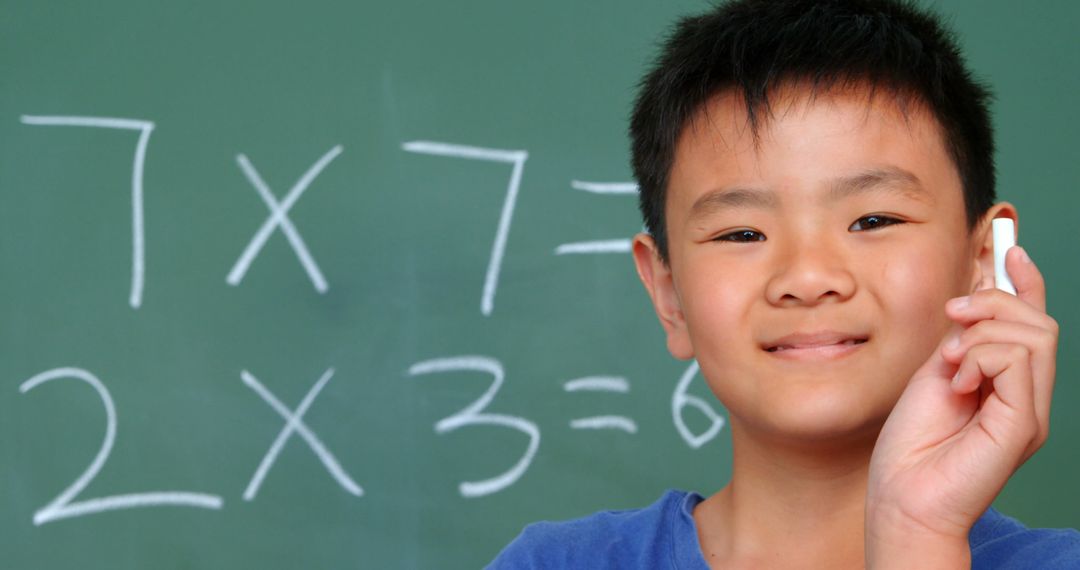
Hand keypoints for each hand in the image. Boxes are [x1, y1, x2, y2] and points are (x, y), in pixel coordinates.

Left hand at [865, 246, 1057, 565]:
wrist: (902, 497)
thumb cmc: (911, 446)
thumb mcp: (934, 374)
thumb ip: (960, 342)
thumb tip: (972, 297)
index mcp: (1007, 384)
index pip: (1032, 324)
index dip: (1025, 282)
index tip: (1007, 248)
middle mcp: (1026, 396)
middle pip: (1038, 320)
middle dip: (993, 302)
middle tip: (951, 319)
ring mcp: (1029, 411)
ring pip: (1033, 334)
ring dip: (981, 333)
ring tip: (949, 361)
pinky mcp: (1022, 424)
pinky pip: (1016, 360)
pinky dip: (979, 357)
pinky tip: (956, 382)